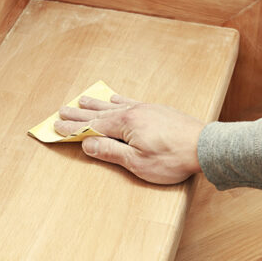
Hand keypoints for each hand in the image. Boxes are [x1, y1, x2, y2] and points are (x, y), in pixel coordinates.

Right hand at [54, 95, 204, 184]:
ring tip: (82, 100)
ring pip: (114, 105)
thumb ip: (111, 152)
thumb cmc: (174, 158)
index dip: (73, 129)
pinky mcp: (157, 110)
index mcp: (126, 124)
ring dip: (96, 104)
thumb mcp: (138, 163)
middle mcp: (134, 111)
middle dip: (79, 114)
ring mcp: (146, 109)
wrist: (205, 147)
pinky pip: (131, 101)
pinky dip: (118, 100)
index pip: (92, 127)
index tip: (56, 127)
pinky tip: (114, 97)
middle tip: (61, 111)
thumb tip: (87, 144)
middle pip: (100, 113)